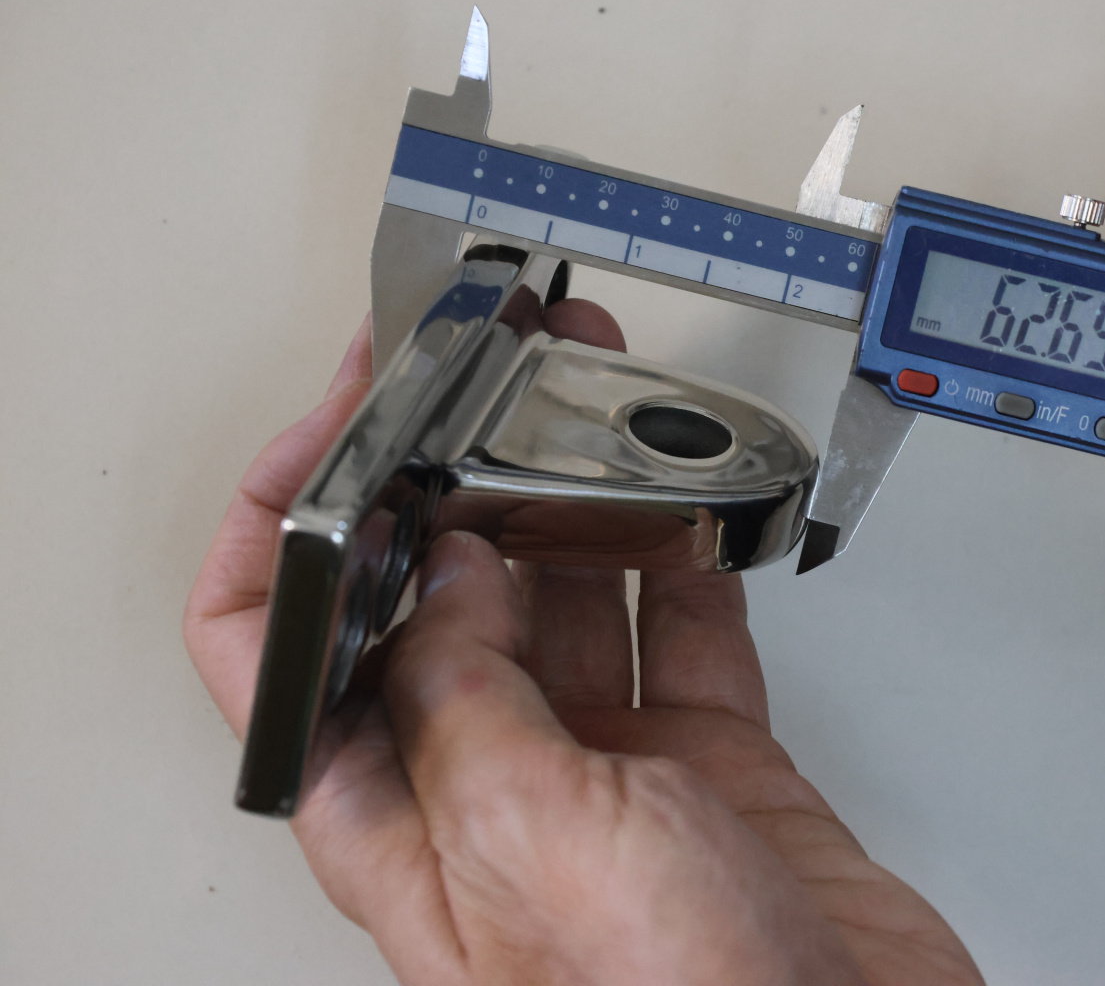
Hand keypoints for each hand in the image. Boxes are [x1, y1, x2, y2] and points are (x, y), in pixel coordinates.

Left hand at [184, 303, 981, 984]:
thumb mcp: (534, 840)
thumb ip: (466, 696)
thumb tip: (441, 570)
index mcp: (401, 817)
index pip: (275, 646)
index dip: (281, 518)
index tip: (335, 421)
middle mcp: (491, 787)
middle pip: (433, 598)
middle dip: (450, 480)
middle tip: (486, 385)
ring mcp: (605, 772)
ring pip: (565, 597)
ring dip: (574, 502)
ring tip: (590, 417)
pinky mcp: (707, 766)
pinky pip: (684, 630)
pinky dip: (689, 559)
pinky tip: (691, 507)